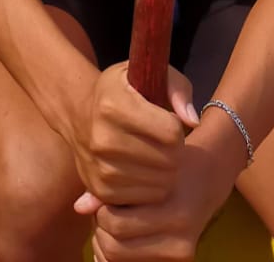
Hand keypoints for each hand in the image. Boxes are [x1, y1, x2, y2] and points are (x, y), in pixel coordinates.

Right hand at [66, 62, 198, 210]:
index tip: (165, 119)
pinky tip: (144, 169)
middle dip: (173, 149)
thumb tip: (192, 121)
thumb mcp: (145, 74)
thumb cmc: (122, 93)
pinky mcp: (102, 191)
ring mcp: (101, 168)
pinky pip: (150, 199)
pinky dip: (154, 186)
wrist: (80, 115)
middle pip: (169, 159)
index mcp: (113, 106)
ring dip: (166, 169)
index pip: (171, 132)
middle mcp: (102, 139)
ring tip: (153, 153)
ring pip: (162, 182)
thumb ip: (176, 89)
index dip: (175, 126)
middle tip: (160, 139)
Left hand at [87, 141, 235, 261]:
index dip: (100, 212)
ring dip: (107, 245)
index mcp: (169, 205)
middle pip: (114, 247)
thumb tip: (79, 207)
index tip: (105, 200)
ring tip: (112, 225)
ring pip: (121, 260)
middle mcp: (179, 233)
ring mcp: (181, 252)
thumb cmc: (164, 165)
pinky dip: (119, 257)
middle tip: (104, 214)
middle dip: (100, 231)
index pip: (114, 222)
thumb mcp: (140, 166)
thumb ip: (109, 185)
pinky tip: (120, 239)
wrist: (206, 177)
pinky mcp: (181, 260)